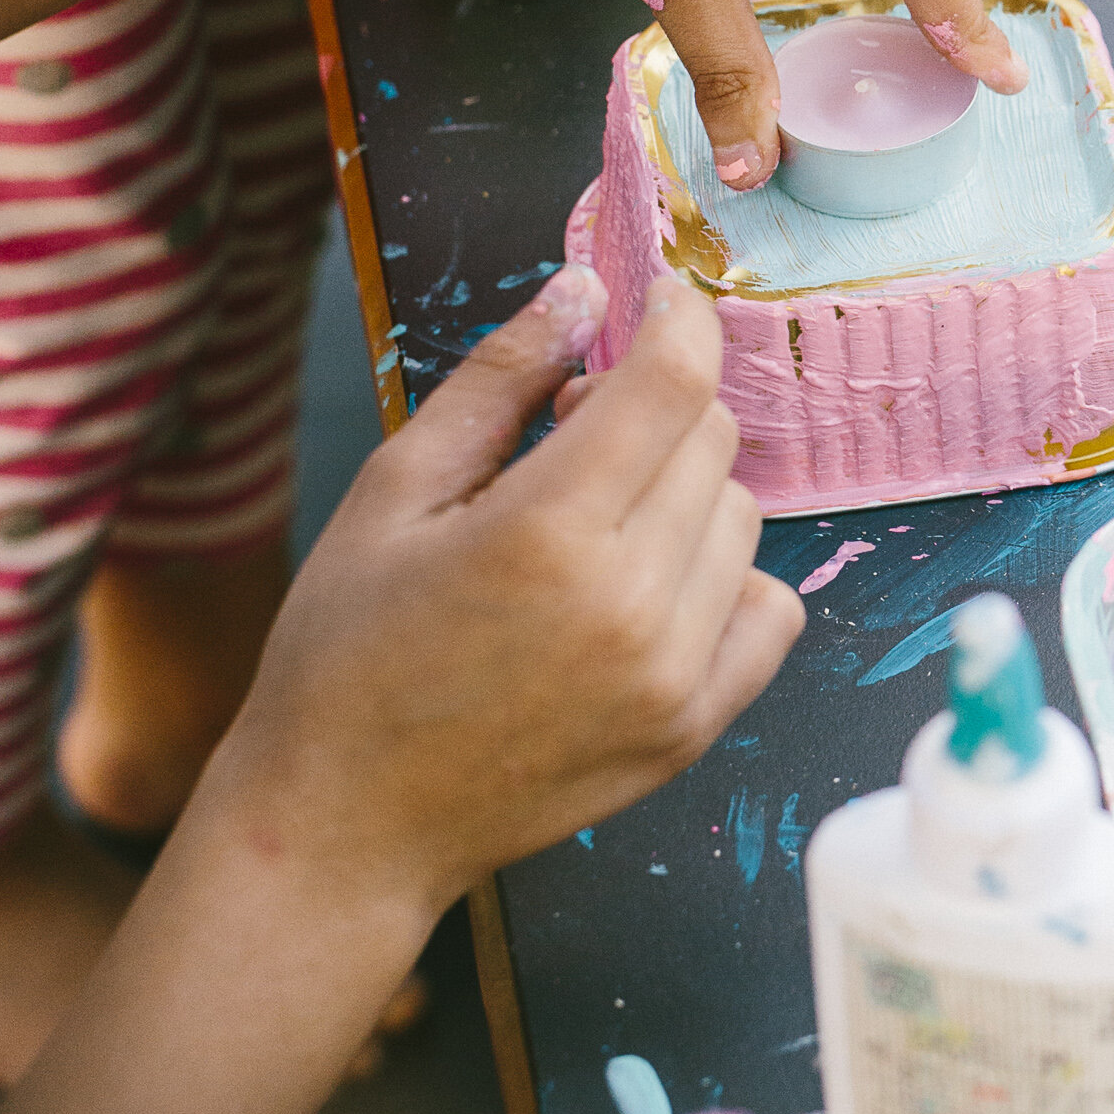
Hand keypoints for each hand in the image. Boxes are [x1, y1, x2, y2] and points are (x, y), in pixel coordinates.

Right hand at [214, 268, 800, 924]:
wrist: (344, 824)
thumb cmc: (347, 654)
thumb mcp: (395, 491)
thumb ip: (499, 379)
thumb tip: (583, 289)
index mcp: (546, 532)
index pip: (675, 379)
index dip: (676, 319)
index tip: (658, 302)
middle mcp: (629, 603)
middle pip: (711, 439)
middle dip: (656, 411)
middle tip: (574, 436)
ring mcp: (672, 675)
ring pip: (742, 516)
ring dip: (684, 497)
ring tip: (592, 529)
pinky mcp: (693, 729)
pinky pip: (768, 609)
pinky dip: (724, 582)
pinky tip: (644, 590)